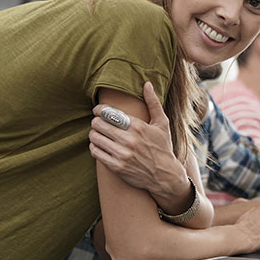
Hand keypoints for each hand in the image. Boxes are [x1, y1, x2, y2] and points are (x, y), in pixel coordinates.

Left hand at [89, 82, 189, 206]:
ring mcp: (122, 154)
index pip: (109, 113)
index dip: (99, 110)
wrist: (165, 175)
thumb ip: (153, 102)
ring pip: (95, 138)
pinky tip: (101, 146)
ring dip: (94, 134)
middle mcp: (129, 140)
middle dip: (96, 122)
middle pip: (98, 124)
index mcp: (138, 126)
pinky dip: (95, 147)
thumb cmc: (163, 147)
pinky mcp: (116, 167)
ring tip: (99, 134)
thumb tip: (147, 84)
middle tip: (98, 123)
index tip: (98, 111)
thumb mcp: (162, 123)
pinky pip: (96, 152)